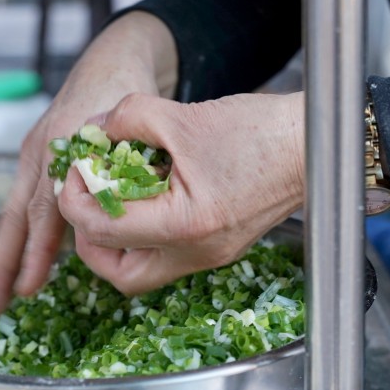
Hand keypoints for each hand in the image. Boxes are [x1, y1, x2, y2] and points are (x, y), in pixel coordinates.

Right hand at [0, 12, 178, 320]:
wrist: (116, 58)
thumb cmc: (130, 94)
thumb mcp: (132, 127)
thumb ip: (122, 167)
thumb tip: (117, 218)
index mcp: (61, 149)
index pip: (45, 210)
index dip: (36, 251)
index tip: (26, 287)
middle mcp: (39, 156)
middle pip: (16, 220)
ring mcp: (33, 158)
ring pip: (13, 218)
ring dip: (0, 261)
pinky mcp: (36, 162)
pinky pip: (23, 208)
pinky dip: (17, 242)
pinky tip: (16, 273)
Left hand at [57, 91, 305, 294]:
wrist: (314, 145)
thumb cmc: (259, 131)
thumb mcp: (182, 115)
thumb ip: (127, 118)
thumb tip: (93, 132)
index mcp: (184, 225)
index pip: (102, 229)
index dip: (76, 197)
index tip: (80, 167)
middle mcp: (196, 252)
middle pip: (118, 274)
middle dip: (89, 238)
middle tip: (87, 197)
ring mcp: (209, 256)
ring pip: (141, 271)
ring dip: (115, 239)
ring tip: (113, 195)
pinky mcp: (217, 248)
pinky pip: (165, 253)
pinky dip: (143, 231)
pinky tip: (146, 193)